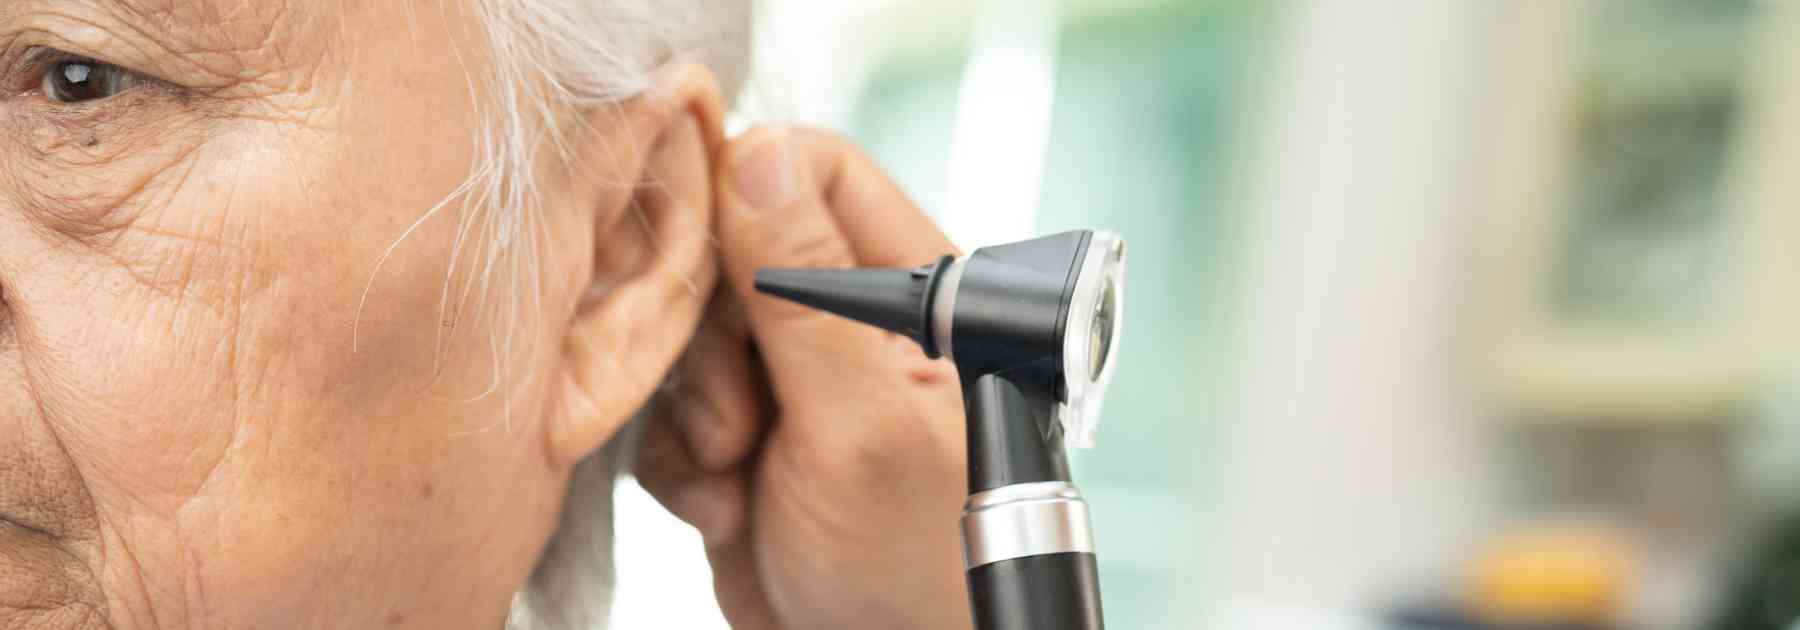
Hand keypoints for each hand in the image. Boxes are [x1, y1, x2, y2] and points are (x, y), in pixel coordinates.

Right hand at [635, 126, 972, 629]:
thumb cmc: (911, 565)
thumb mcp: (858, 425)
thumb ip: (806, 294)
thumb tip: (756, 155)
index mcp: (917, 295)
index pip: (821, 174)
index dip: (747, 193)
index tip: (697, 253)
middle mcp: (855, 323)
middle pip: (734, 251)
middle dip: (714, 338)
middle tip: (737, 419)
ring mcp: (795, 381)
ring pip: (692, 333)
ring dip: (696, 412)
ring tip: (738, 476)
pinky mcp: (744, 439)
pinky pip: (673, 409)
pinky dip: (683, 462)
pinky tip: (726, 510)